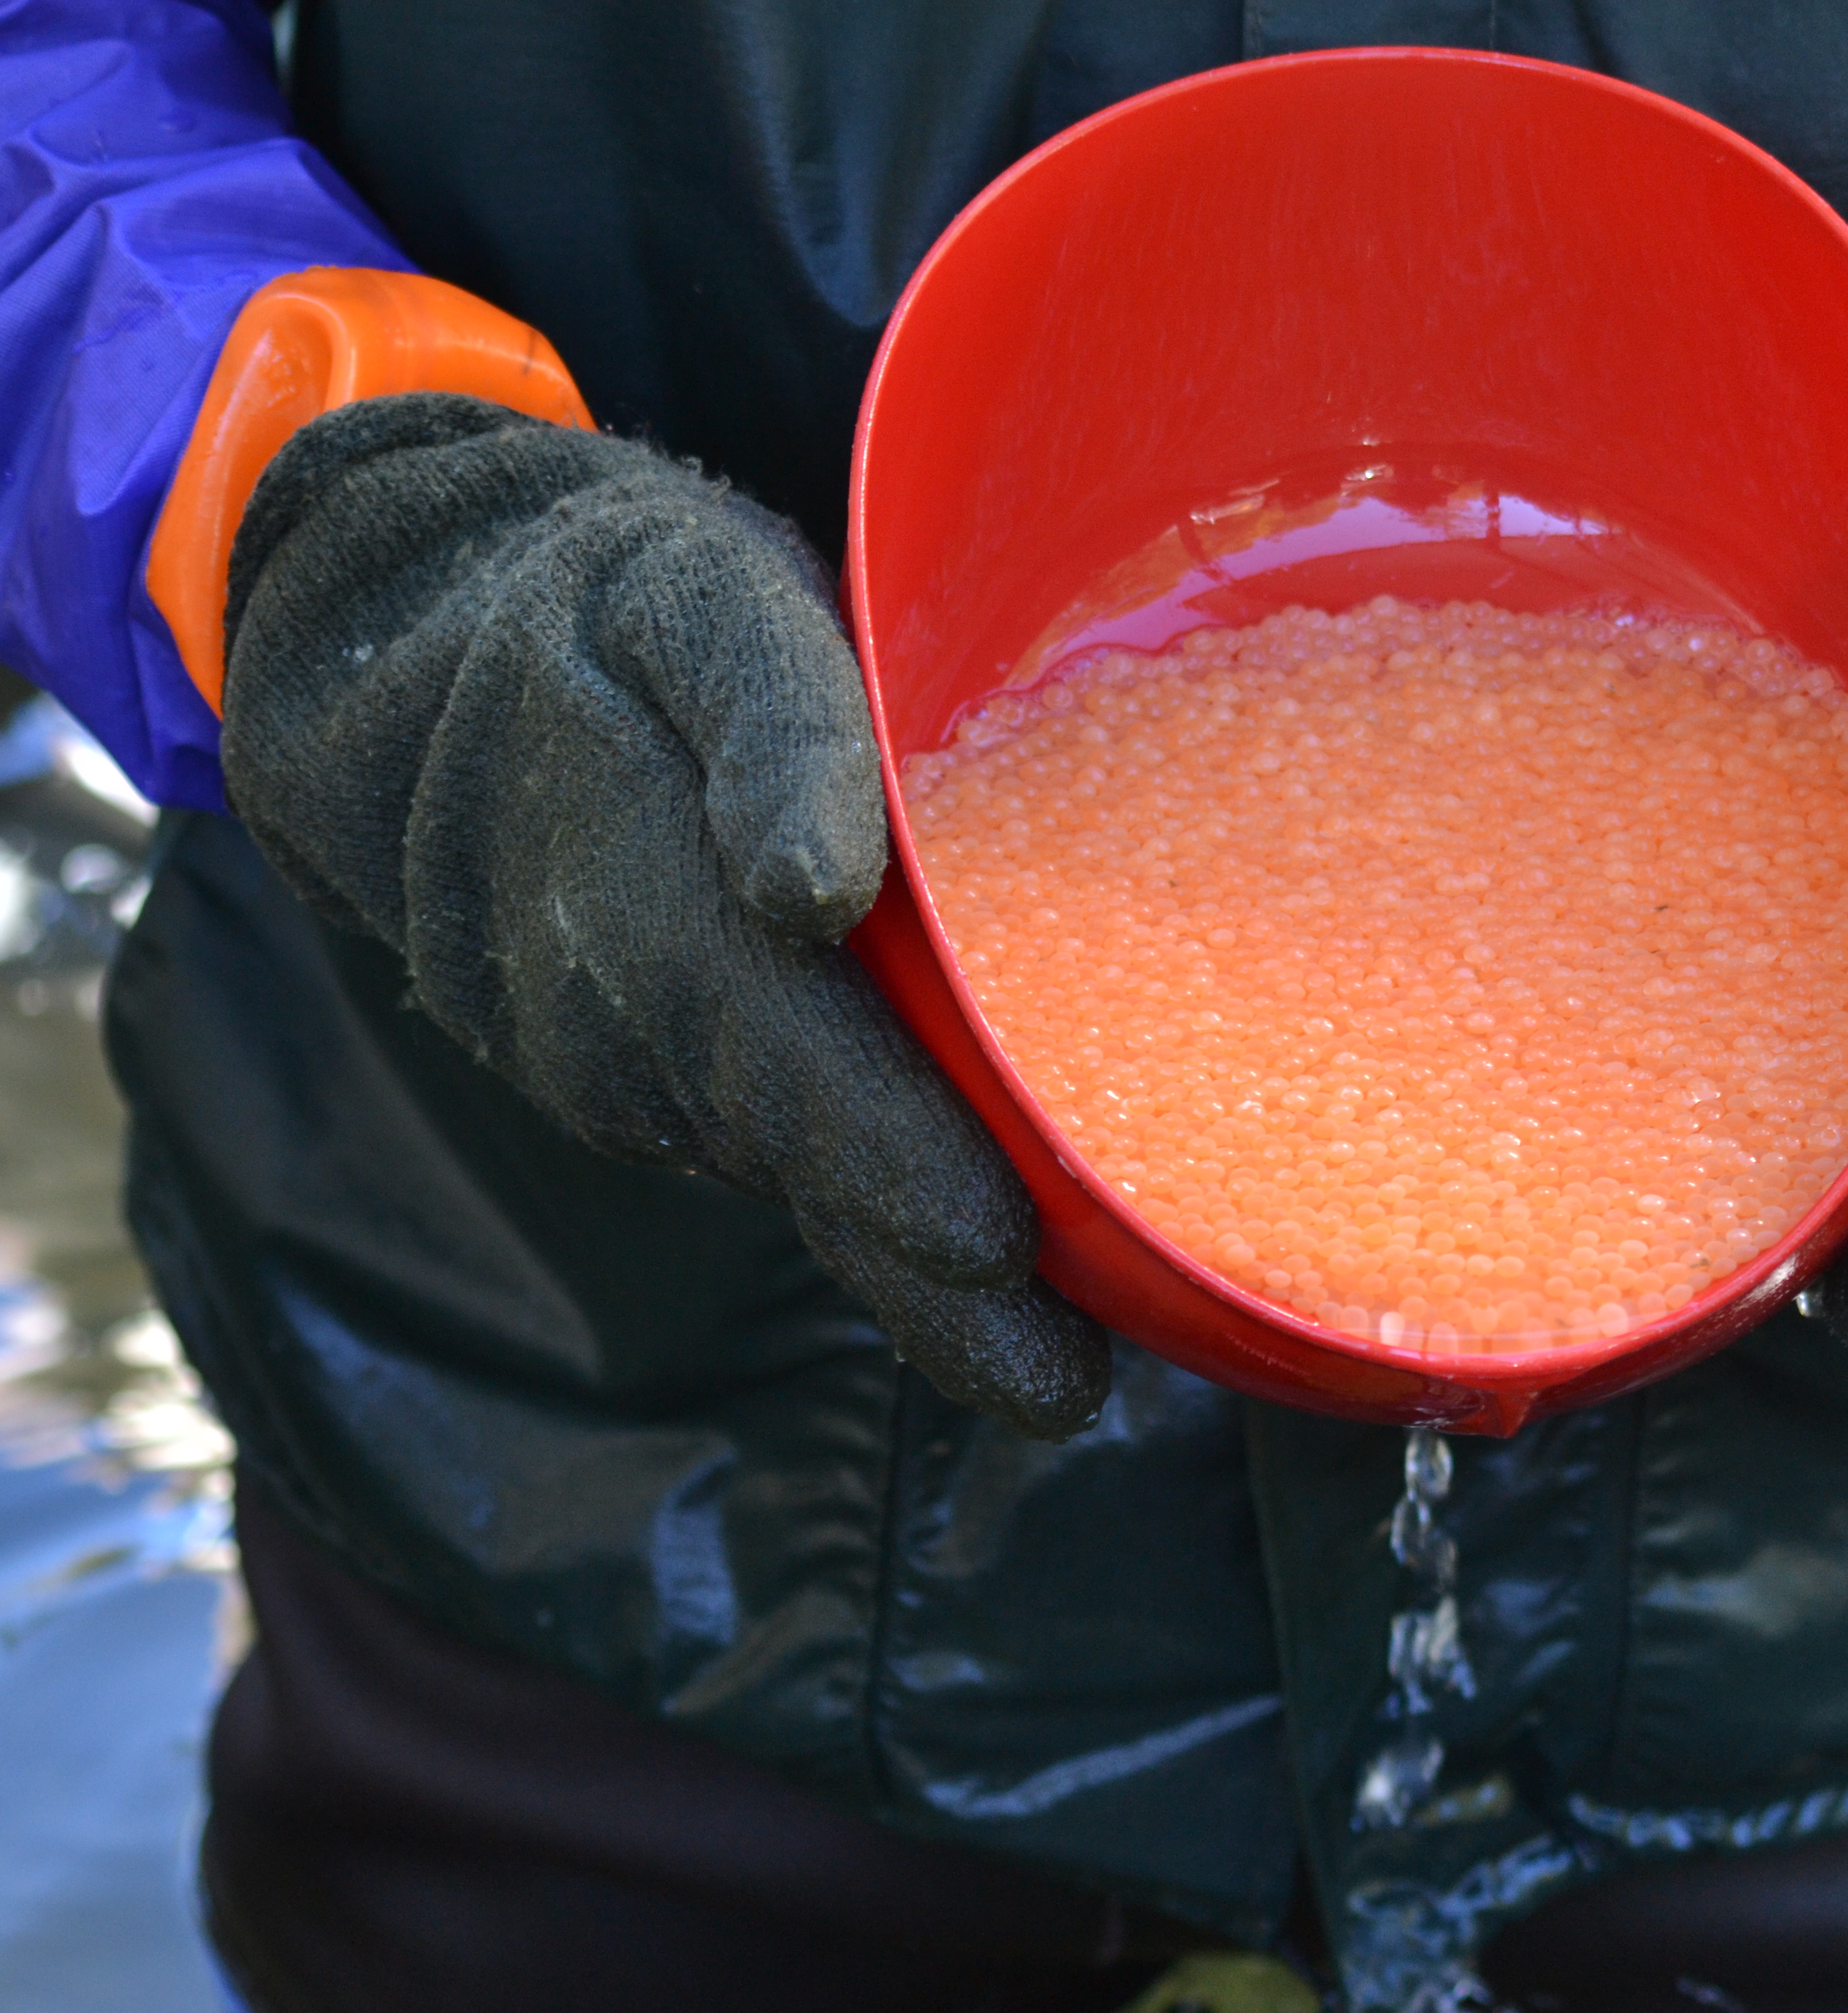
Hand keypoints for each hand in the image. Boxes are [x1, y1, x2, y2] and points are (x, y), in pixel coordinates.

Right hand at [220, 393, 1109, 1435]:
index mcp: (638, 883)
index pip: (777, 1043)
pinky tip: (970, 1269)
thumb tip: (813, 884)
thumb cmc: (612, 611)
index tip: (985, 1241)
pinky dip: (863, 1213)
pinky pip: (763, 1158)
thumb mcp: (697, 600)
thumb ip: (771, 723)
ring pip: (781, 1181)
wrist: (417, 660)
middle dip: (922, 1279)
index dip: (881, 1150)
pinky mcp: (644, 1086)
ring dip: (905, 1274)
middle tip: (1056, 1387)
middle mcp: (613, 1014)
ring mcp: (617, 1068)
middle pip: (794, 1158)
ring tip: (1049, 1358)